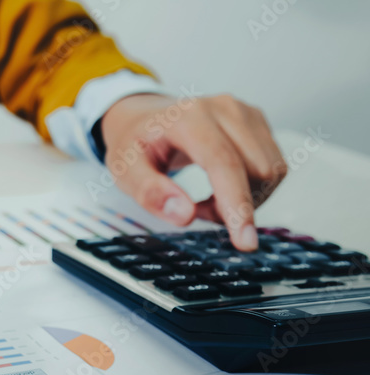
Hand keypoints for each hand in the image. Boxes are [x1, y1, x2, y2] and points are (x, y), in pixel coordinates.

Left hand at [100, 93, 286, 250]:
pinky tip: (222, 187)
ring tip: (207, 199)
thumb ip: (150, 192)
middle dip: (235, 206)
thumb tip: (184, 215)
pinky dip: (252, 188)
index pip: (224, 163)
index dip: (237, 205)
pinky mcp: (258, 122)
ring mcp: (245, 113)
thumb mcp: (125, 170)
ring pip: (272, 171)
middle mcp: (224, 109)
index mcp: (188, 118)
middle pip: (257, 171)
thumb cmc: (135, 143)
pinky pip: (273, 167)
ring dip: (245, 199)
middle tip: (198, 211)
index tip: (245, 242)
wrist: (143, 117)